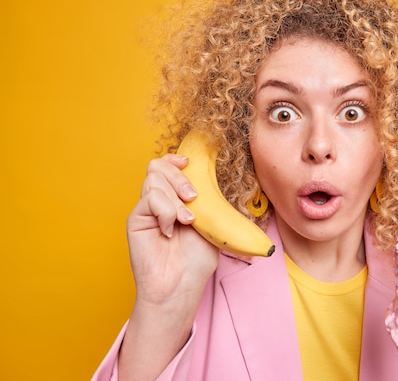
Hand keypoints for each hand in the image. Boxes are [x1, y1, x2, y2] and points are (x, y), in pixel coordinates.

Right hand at [127, 153, 218, 308]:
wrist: (181, 286)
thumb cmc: (197, 260)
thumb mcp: (211, 221)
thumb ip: (207, 197)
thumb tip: (214, 174)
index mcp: (175, 198)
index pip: (167, 165)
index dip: (176, 159)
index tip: (190, 162)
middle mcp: (158, 201)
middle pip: (158, 166)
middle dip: (179, 176)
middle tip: (194, 197)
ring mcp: (146, 209)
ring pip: (154, 179)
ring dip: (176, 197)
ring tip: (187, 220)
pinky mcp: (136, 219)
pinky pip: (150, 198)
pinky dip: (166, 211)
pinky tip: (170, 230)